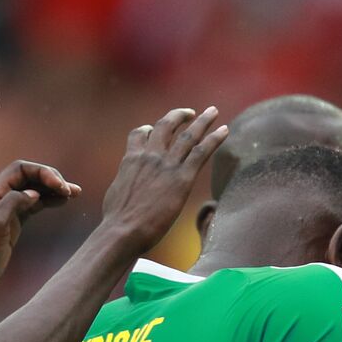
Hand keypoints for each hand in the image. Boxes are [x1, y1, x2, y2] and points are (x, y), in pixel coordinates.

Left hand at [0, 160, 80, 304]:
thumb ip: (14, 202)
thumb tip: (34, 193)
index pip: (21, 169)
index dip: (43, 173)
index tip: (61, 187)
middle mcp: (0, 198)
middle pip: (29, 177)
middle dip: (51, 179)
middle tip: (71, 191)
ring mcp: (7, 211)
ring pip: (34, 192)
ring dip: (53, 190)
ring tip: (75, 193)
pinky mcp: (13, 225)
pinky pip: (33, 207)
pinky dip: (48, 203)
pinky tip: (61, 203)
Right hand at [101, 106, 227, 250]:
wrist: (123, 229)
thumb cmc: (117, 220)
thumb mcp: (116, 194)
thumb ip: (125, 185)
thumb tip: (126, 193)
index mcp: (131, 159)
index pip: (140, 134)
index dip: (149, 129)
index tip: (155, 128)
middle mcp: (149, 156)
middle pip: (165, 126)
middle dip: (178, 116)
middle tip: (190, 112)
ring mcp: (166, 165)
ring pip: (188, 135)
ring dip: (202, 121)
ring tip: (212, 112)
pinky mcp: (182, 178)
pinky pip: (201, 152)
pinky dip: (214, 139)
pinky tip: (225, 130)